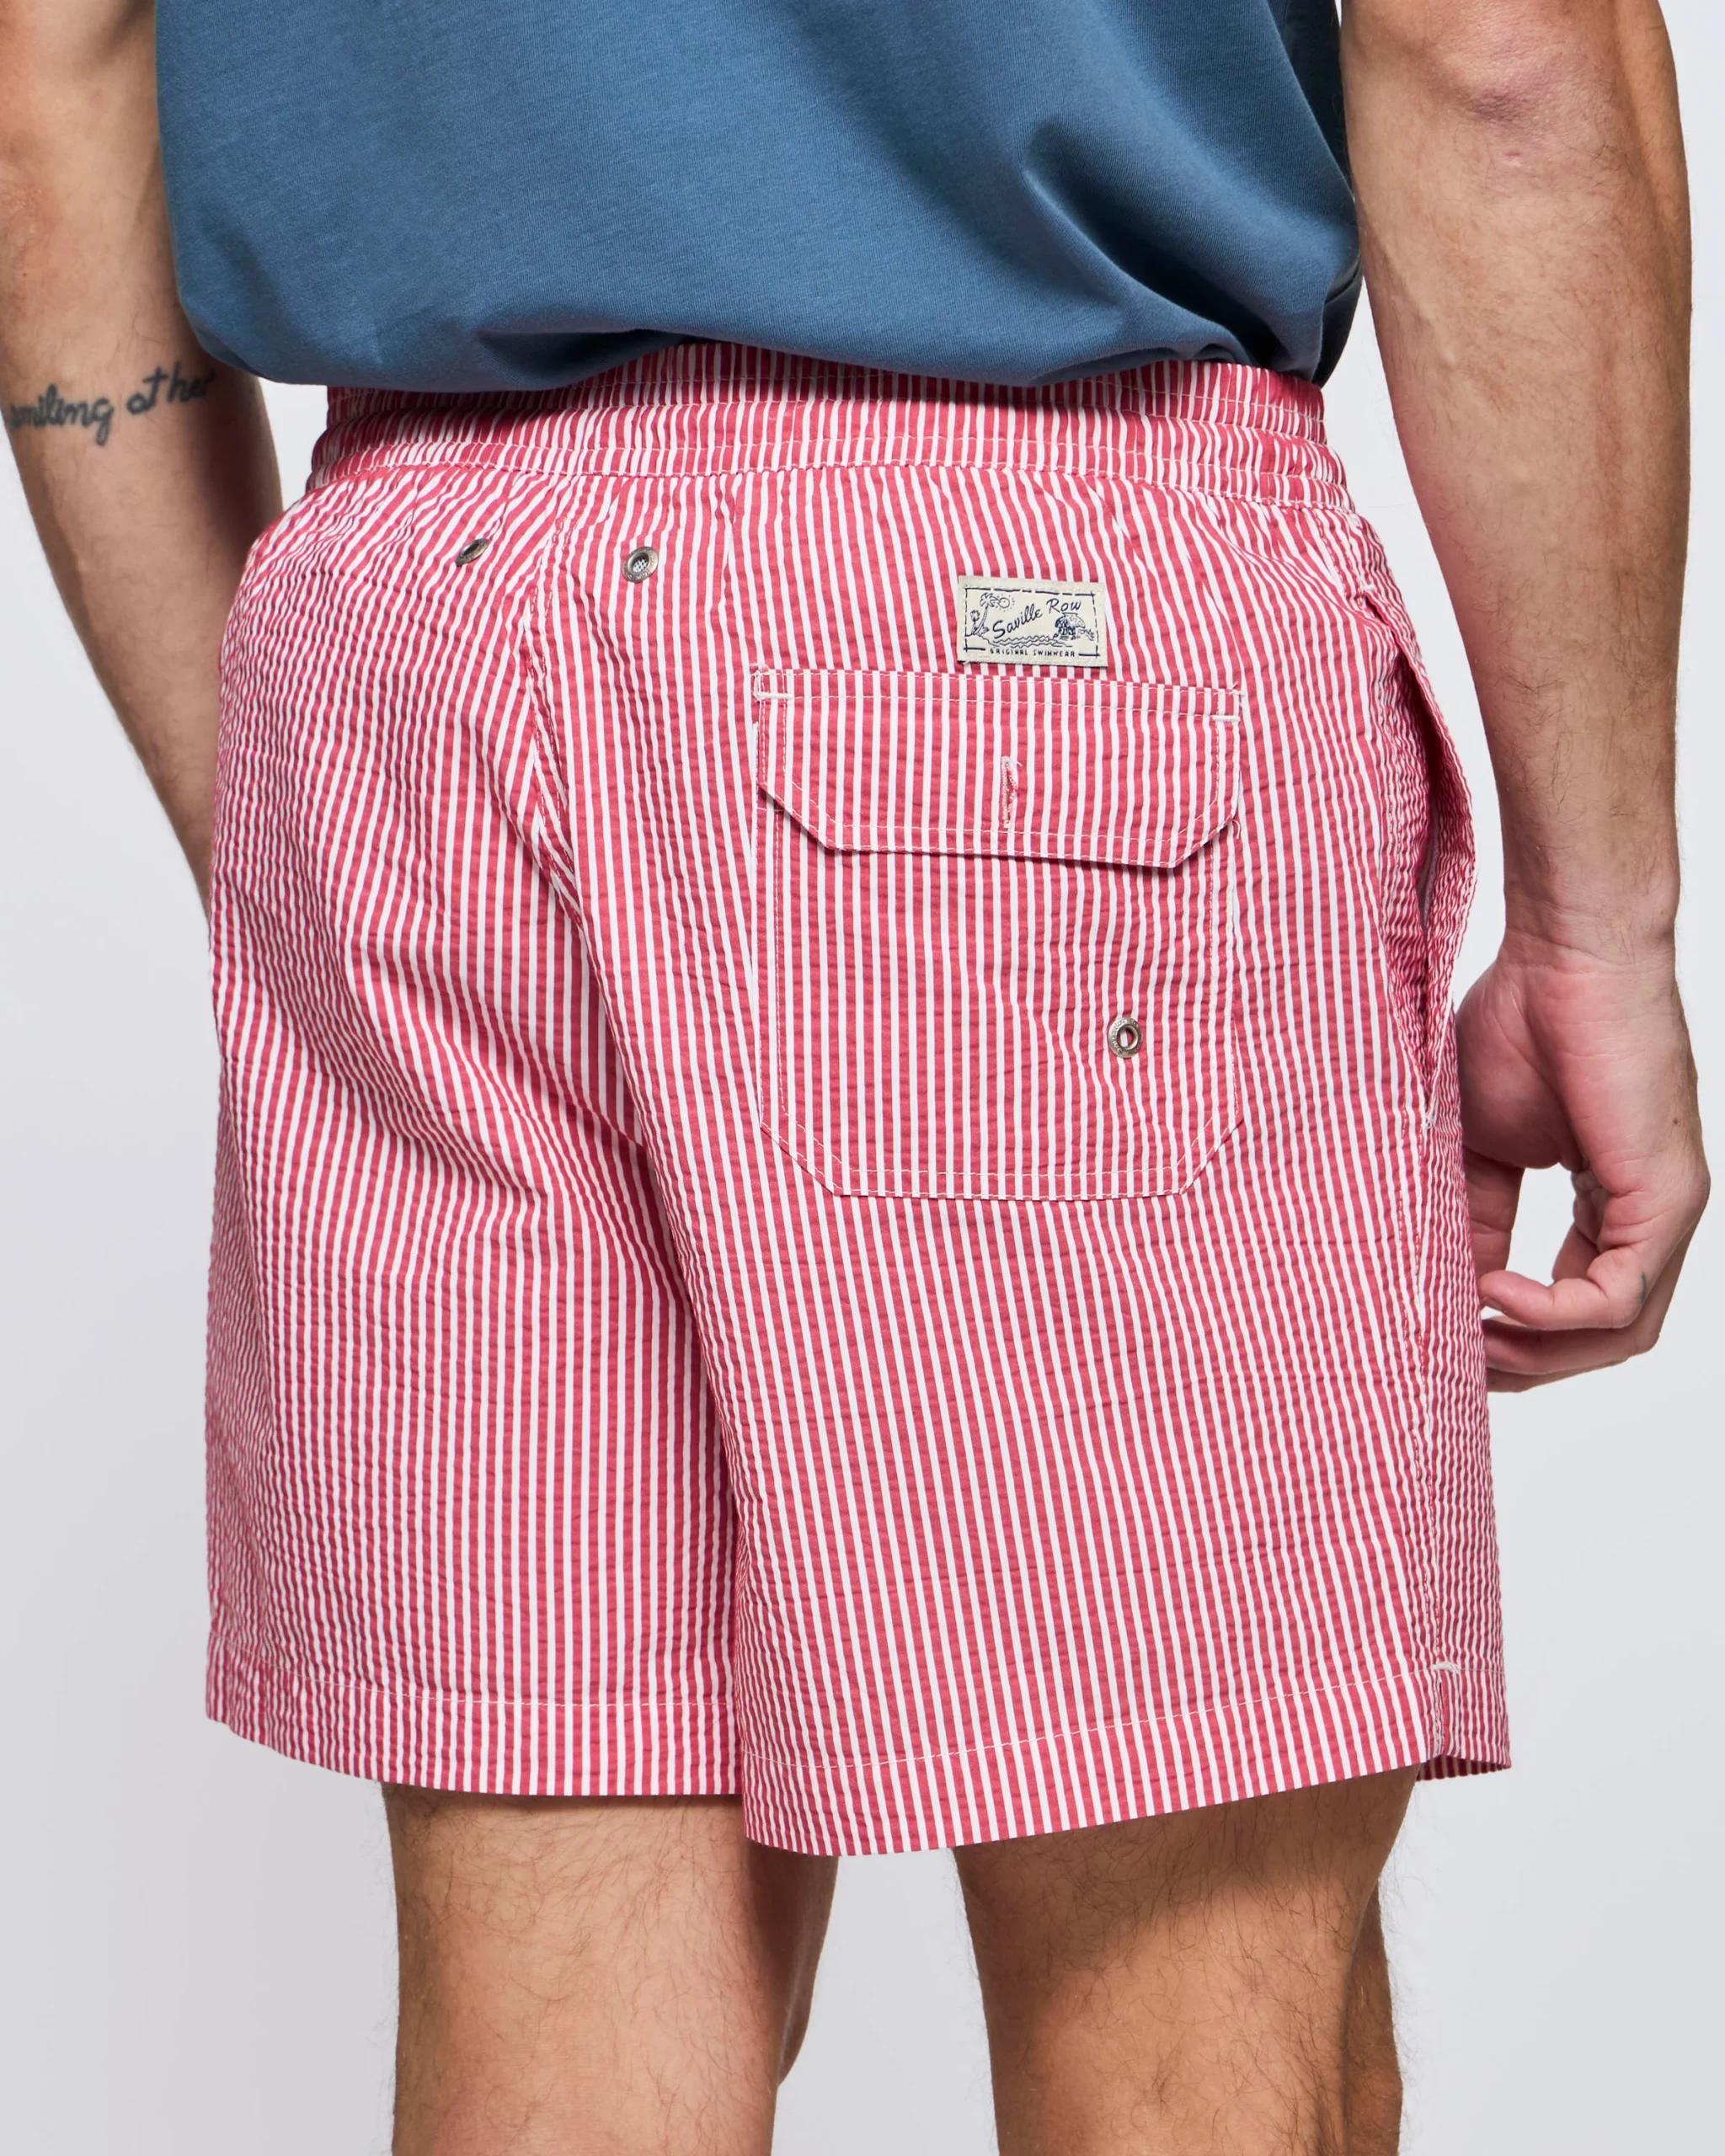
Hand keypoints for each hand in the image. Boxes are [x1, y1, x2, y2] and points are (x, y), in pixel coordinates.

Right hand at [1456, 928, 1708, 1391]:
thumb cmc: (1523, 1021)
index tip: (1449, 1341)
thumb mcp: (1482, 1143)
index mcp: (1613, 1202)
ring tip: (1474, 1336)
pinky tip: (1496, 1294)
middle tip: (1459, 1363)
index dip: (1515, 1339)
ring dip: (1539, 1352)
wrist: (1565, 954)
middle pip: (1603, 1339)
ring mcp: (1666, 1211)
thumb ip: (1479, 1216)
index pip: (1578, 1305)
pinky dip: (1552, 1313)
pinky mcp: (1666, 1199)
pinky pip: (1618, 1299)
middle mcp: (1651, 1216)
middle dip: (1528, 1364)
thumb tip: (1456, 1285)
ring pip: (1619, 1334)